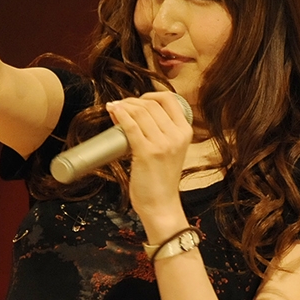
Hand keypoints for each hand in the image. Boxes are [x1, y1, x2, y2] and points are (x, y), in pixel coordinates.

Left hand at [106, 92, 193, 237]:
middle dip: (132, 101)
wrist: (161, 204)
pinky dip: (120, 115)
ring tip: (114, 109)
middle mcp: (177, 135)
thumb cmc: (161, 179)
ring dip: (123, 106)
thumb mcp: (170, 149)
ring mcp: (163, 144)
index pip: (169, 99)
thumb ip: (160, 131)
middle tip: (119, 106)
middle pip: (152, 104)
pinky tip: (114, 111)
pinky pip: (131, 126)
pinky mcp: (147, 152)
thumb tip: (132, 110)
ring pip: (140, 112)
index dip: (150, 94)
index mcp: (185, 132)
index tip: (138, 101)